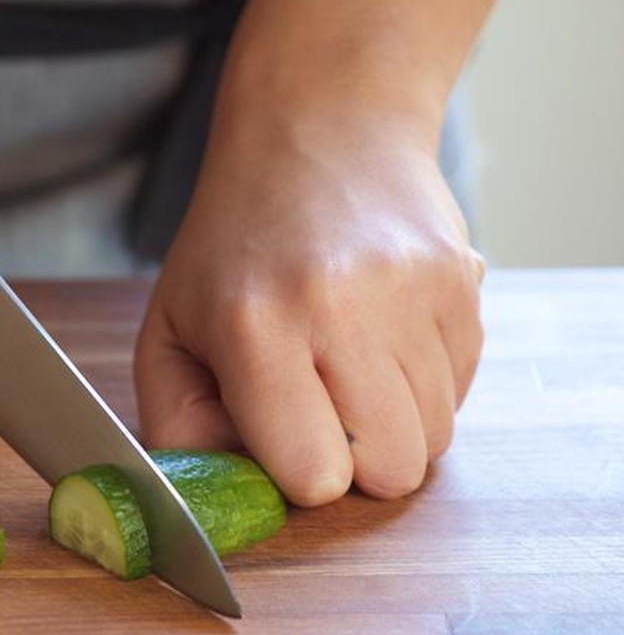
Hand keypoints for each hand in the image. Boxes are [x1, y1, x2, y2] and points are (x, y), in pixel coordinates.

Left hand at [135, 101, 485, 506]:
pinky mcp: (466, 282)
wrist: (319, 134)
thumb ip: (178, 431)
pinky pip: (462, 390)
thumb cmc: (231, 246)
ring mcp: (415, 292)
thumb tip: (227, 500)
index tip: (279, 442)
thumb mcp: (167, 333)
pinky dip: (423, 386)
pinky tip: (379, 338)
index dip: (297, 476)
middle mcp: (343, 308)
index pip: (313, 475)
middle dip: (354, 464)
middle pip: (392, 471)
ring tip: (344, 367)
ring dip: (391, 426)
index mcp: (255, 326)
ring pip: (436, 439)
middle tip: (316, 413)